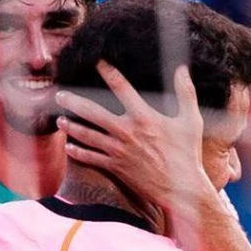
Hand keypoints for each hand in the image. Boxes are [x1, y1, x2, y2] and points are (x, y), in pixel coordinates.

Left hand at [56, 61, 213, 224]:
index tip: (96, 61)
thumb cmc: (187, 154)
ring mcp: (118, 151)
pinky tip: (68, 146)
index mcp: (144, 117)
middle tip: (59, 94)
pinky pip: (91, 158)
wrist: (179, 189)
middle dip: (73, 102)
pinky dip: (78, 152)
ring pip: (87, 135)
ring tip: (59, 120)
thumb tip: (182, 68)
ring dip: (70, 126)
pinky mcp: (115, 167)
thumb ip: (186, 92)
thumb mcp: (191, 120)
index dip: (107, 71)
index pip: (120, 87)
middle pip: (92, 112)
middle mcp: (126, 132)